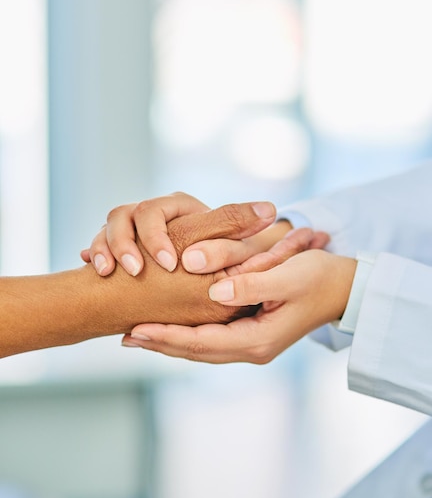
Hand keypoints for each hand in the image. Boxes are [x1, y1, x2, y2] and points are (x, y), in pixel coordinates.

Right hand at [81, 193, 277, 275]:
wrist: (156, 289)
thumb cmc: (191, 266)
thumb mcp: (209, 246)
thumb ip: (233, 224)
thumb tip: (270, 208)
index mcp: (177, 210)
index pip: (158, 210)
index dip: (158, 238)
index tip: (168, 264)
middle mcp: (152, 216)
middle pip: (124, 214)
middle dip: (125, 242)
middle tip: (136, 271)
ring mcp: (130, 231)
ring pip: (109, 224)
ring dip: (105, 248)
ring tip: (107, 272)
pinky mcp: (115, 248)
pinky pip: (96, 244)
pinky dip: (95, 256)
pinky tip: (98, 270)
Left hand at [122, 247, 352, 364]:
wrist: (343, 287)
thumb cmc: (318, 276)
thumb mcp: (288, 275)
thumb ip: (251, 283)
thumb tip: (214, 292)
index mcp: (258, 338)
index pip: (202, 342)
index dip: (167, 335)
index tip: (135, 328)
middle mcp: (252, 347)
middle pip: (196, 350)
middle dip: (160, 342)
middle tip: (125, 334)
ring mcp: (253, 342)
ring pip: (202, 347)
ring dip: (170, 340)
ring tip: (138, 333)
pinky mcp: (252, 333)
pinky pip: (211, 339)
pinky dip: (187, 334)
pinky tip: (171, 327)